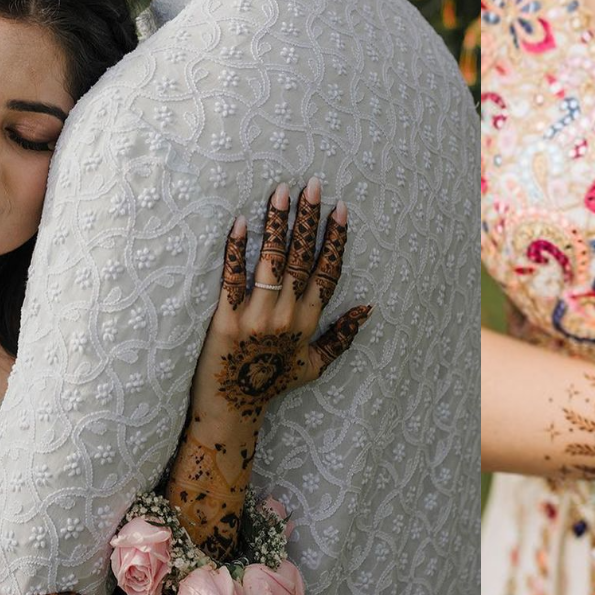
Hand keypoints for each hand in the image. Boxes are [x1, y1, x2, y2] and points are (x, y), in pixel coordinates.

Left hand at [197, 178, 370, 427]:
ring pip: (272, 261)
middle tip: (313, 185)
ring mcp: (256, 316)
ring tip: (280, 191)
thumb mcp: (315, 365)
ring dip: (277, 223)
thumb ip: (342, 336)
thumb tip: (369, 308)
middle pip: (303, 258)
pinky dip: (237, 249)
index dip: (335, 239)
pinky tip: (241, 222)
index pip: (328, 272)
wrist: (232, 409)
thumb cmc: (272, 385)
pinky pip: (232, 278)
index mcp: (308, 322)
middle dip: (309, 219)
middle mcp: (286, 315)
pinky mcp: (225, 318)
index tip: (341, 208)